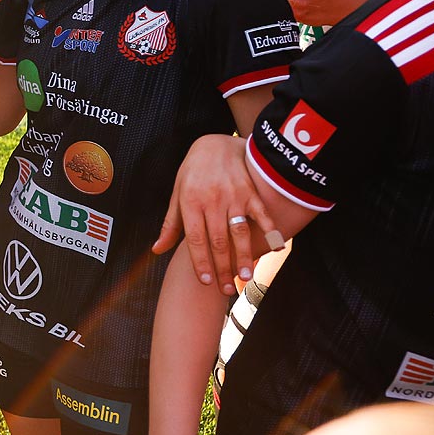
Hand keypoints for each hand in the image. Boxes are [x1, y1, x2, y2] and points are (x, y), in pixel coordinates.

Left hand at [152, 134, 276, 290]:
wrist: (215, 143)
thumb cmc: (192, 173)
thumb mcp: (177, 194)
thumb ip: (170, 224)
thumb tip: (157, 250)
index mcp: (191, 203)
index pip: (195, 238)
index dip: (201, 261)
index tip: (205, 281)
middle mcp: (212, 201)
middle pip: (218, 240)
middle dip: (222, 267)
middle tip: (226, 290)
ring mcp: (234, 196)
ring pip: (239, 231)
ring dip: (244, 256)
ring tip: (246, 277)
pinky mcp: (251, 191)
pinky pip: (261, 213)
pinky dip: (270, 230)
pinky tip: (276, 248)